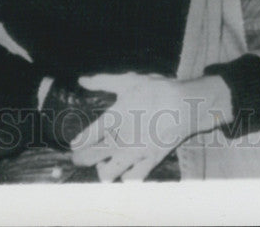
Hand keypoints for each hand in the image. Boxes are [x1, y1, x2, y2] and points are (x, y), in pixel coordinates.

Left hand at [69, 73, 230, 181]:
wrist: (185, 105)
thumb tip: (82, 80)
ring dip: (102, 171)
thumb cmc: (156, 90)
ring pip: (108, 174)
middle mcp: (122, 138)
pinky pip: (132, 180)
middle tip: (78, 158)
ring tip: (102, 166)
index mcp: (115, 117)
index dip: (79, 142)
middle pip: (92, 157)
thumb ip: (103, 82)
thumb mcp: (128, 81)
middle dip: (82, 159)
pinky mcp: (150, 161)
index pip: (89, 135)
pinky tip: (124, 173)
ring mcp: (136, 152)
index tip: (73, 145)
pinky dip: (125, 179)